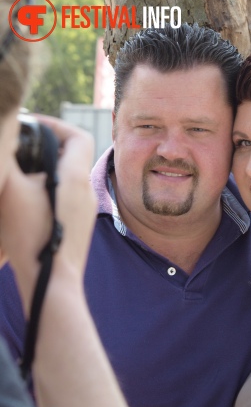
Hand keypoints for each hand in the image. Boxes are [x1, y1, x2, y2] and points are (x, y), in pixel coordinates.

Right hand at [0, 116, 96, 313]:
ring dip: (49, 169)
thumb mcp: (11, 191)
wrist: (51, 282)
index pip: (78, 136)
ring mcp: (86, 210)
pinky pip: (69, 196)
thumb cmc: (32, 237)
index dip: (57, 124)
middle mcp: (86, 191)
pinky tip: (30, 201)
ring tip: (22, 174)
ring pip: (70, 177)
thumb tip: (7, 141)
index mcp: (75, 177)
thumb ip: (8, 161)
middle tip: (24, 146)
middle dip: (49, 146)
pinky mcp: (81, 226)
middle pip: (74, 155)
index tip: (34, 125)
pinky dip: (51, 189)